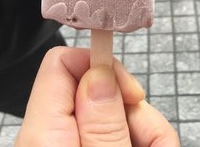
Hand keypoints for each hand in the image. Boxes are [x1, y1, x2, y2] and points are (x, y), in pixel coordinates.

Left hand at [15, 47, 179, 146]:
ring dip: (147, 130)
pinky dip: (142, 141)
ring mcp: (72, 144)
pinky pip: (117, 133)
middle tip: (156, 141)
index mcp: (43, 134)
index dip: (101, 65)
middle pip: (98, 88)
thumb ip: (103, 122)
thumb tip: (100, 71)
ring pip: (115, 113)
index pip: (62, 61)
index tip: (133, 93)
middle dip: (135, 109)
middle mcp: (52, 136)